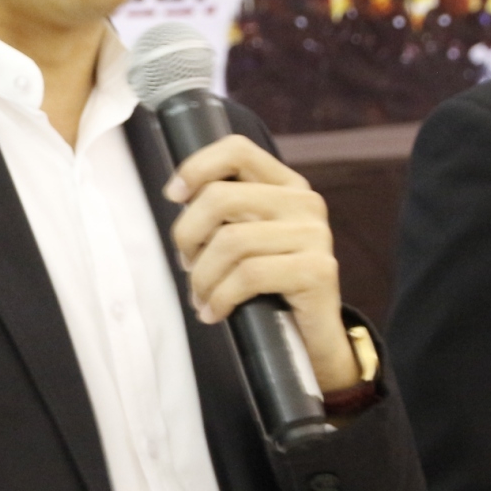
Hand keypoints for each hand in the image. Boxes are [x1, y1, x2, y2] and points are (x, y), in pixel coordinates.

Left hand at [166, 136, 358, 391]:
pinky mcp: (317, 270)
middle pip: (222, 198)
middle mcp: (304, 202)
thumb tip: (178, 196)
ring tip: (200, 297)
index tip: (173, 195)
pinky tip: (214, 312)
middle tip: (186, 265)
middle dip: (188, 235)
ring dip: (202, 277)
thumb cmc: (269, 287)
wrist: (313, 339)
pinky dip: (220, 297)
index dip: (196, 167)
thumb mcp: (246, 240)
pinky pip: (249, 275)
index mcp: (285, 185)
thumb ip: (223, 213)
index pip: (237, 150)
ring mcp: (315, 235)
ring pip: (231, 241)